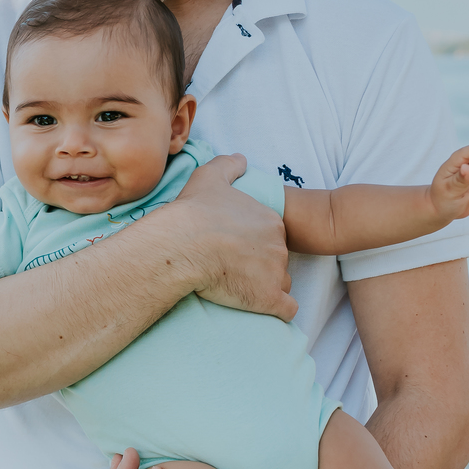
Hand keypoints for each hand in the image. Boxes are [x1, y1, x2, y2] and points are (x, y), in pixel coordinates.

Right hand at [172, 155, 296, 320]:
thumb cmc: (193, 212)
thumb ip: (229, 165)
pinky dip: (277, 310)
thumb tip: (241, 158)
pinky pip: (286, 309)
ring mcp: (276, 273)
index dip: (254, 246)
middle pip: (277, 261)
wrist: (182, 245)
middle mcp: (279, 246)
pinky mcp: (269, 298)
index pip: (271, 238)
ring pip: (280, 284)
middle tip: (233, 271)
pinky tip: (261, 308)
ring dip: (266, 288)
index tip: (234, 251)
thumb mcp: (210, 176)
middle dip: (260, 268)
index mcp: (270, 221)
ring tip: (239, 290)